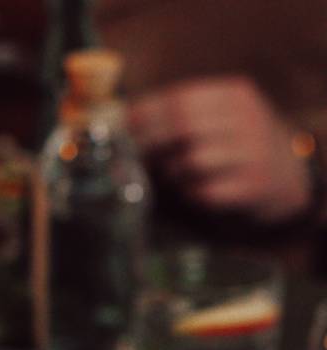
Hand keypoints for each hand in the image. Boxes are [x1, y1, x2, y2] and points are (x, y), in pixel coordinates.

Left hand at [129, 77, 311, 223]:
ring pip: (192, 160)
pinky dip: (190, 193)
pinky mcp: (251, 187)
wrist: (289, 176)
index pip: (181, 98)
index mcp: (235, 95)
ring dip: (171, 172)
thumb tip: (122, 130)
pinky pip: (204, 191)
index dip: (145, 113)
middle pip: (183, 125)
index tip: (120, 126)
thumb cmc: (238, 147)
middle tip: (130, 156)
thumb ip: (178, 120)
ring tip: (171, 175)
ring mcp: (251, 154)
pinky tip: (193, 191)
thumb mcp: (219, 119)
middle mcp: (246, 120)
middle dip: (149, 142)